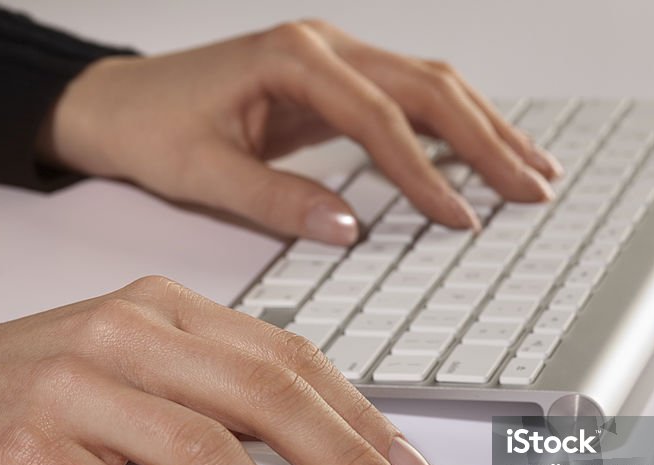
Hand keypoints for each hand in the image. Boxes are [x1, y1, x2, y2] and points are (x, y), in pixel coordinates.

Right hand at [0, 276, 440, 464]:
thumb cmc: (35, 385)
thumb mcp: (136, 365)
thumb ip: (216, 395)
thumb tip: (318, 454)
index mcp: (167, 310)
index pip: (287, 359)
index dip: (359, 417)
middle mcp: (128, 334)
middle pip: (265, 397)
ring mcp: (77, 388)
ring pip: (207, 455)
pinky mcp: (30, 450)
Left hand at [37, 20, 560, 243]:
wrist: (119, 101)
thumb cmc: (151, 127)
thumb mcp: (202, 172)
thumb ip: (275, 200)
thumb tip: (349, 229)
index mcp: (290, 58)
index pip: (377, 117)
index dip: (424, 171)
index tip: (461, 218)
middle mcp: (322, 47)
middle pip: (426, 87)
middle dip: (486, 140)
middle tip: (532, 189)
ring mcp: (334, 59)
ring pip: (430, 85)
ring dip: (485, 127)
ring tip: (533, 168)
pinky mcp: (335, 82)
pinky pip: (409, 100)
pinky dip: (454, 128)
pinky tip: (484, 152)